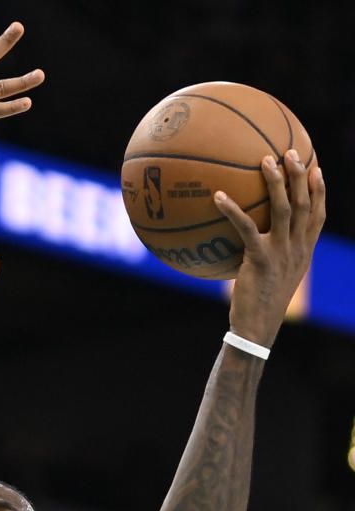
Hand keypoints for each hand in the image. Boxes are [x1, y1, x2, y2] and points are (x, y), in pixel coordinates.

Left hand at [219, 148, 325, 347]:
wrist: (256, 331)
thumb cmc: (259, 307)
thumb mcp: (273, 280)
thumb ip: (271, 258)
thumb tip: (251, 243)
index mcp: (303, 253)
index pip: (318, 216)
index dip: (320, 191)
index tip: (317, 168)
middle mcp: (297, 249)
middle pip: (305, 204)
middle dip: (301, 175)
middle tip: (291, 151)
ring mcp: (281, 253)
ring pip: (284, 209)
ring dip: (276, 182)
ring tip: (265, 161)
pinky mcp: (260, 259)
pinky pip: (246, 228)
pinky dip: (232, 210)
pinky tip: (218, 196)